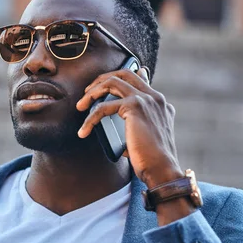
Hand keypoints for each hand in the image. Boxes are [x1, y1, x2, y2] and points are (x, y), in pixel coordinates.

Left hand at [76, 67, 182, 187]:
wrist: (162, 170)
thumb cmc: (152, 160)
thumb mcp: (143, 138)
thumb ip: (133, 127)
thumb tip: (120, 131)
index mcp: (159, 103)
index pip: (140, 78)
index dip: (120, 77)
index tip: (104, 81)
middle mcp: (155, 97)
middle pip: (124, 73)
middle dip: (102, 79)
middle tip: (88, 93)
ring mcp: (146, 99)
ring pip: (112, 82)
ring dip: (92, 92)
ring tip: (81, 106)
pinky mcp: (135, 106)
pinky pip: (103, 107)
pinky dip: (90, 118)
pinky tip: (84, 130)